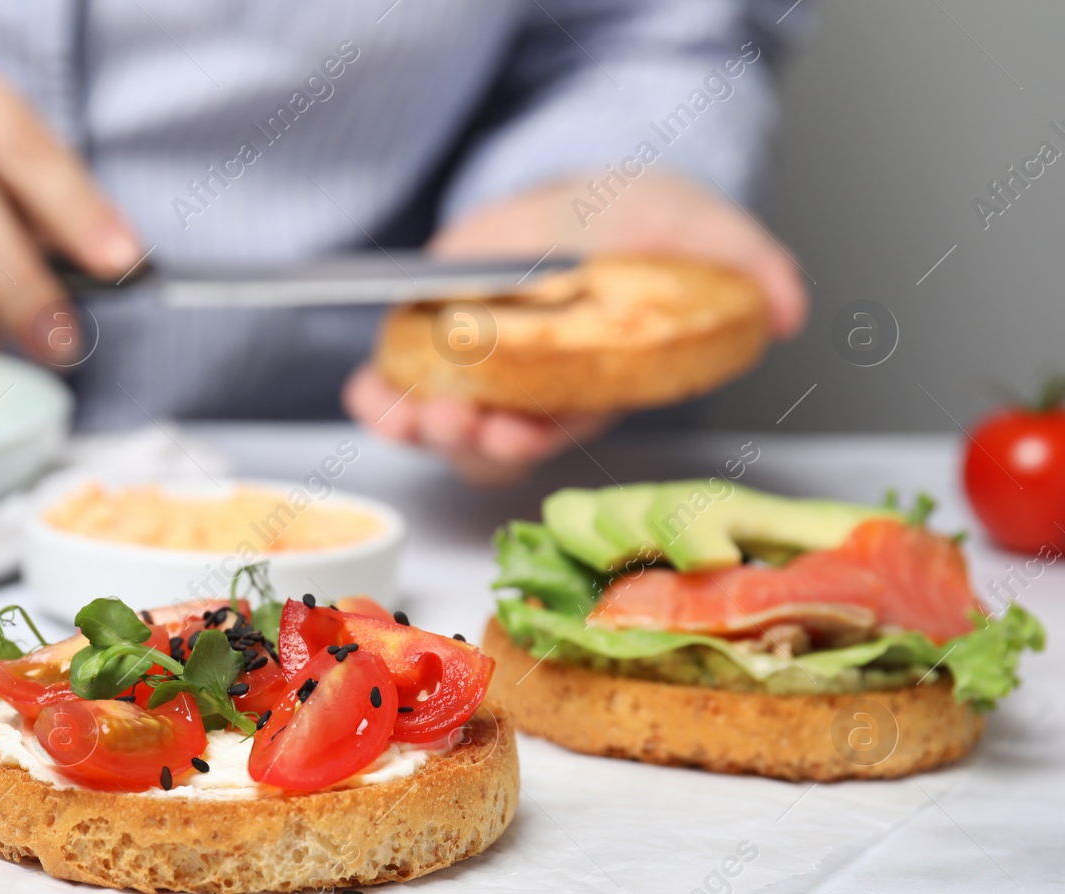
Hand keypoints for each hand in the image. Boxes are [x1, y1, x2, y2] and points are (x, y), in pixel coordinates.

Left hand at [345, 170, 806, 484]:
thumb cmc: (640, 221)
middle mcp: (528, 390)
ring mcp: (475, 369)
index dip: (533, 438)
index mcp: (588, 384)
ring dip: (416, 426)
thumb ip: (744, 264)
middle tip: (452, 422)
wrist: (582, 190)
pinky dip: (377, 397)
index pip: (559, 427)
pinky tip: (367, 393)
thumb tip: (788, 308)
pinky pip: (395, 385)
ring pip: (440, 423)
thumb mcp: (697, 227)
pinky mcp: (429, 338)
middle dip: (468, 440)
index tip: (517, 433)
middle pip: (491, 439)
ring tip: (402, 413)